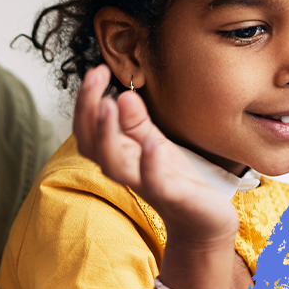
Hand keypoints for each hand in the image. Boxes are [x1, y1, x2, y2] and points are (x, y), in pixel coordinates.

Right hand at [73, 64, 239, 248]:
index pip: (88, 129)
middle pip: (91, 145)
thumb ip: (136, 122)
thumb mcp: (152, 142)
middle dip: (87, 111)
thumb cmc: (174, 178)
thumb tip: (123, 94)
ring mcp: (145, 184)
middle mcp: (124, 170)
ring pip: (113, 165)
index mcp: (118, 155)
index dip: (86, 101)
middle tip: (94, 76)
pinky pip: (153, 181)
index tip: (96, 70)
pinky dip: (149, 162)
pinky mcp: (171, 195)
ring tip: (110, 103)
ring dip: (107, 134)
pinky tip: (151, 141)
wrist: (203, 219)